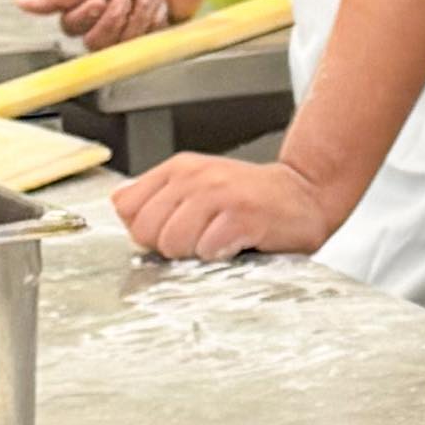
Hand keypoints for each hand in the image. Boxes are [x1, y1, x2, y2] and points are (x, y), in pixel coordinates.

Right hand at [23, 0, 217, 46]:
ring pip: (121, 44)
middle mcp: (106, 19)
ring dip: (136, 17)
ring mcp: (129, 29)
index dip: (87, 16)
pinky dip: (153, 21)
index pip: (71, 28)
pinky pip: (144, 43)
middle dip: (114, 19)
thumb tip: (21, 3)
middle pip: (95, 42)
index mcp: (88, 4)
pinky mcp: (152, 36)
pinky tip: (160, 5)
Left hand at [115, 152, 343, 268]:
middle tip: (200, 239)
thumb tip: (120, 206)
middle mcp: (196, 176)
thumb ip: (156, 197)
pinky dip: (220, 256)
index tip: (171, 231)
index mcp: (179, 168)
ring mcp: (220, 194)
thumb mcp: (197, 187)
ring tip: (219, 240)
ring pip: (173, 243)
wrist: (304, 194)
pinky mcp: (242, 215)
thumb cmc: (250, 199)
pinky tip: (237, 244)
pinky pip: (207, 249)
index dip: (146, 230)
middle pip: (146, 231)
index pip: (127, 208)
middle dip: (169, 246)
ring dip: (196, 253)